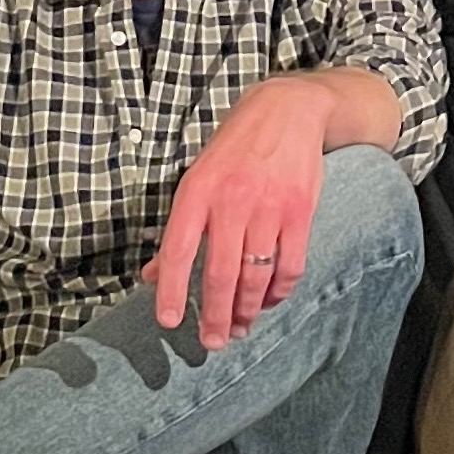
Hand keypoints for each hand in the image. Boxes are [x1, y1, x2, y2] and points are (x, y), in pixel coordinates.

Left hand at [142, 76, 333, 348]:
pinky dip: (279, 291)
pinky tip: (269, 300)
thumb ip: (180, 228)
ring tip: (239, 327)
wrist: (289, 109)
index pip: (177, 250)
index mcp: (198, 191)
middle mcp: (231, 200)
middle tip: (212, 343)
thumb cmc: (236, 148)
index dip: (170, 290)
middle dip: (214, 316)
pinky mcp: (300, 211)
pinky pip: (290, 265)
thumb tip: (152, 275)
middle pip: (219, 273)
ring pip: (255, 276)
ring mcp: (269, 207)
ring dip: (246, 310)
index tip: (168, 322)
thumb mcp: (198, 177)